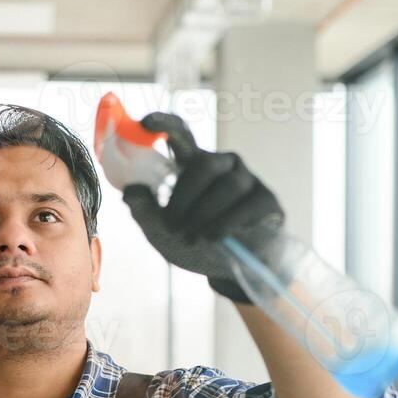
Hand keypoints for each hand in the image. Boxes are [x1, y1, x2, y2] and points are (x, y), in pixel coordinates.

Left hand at [124, 112, 283, 302]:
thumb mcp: (162, 233)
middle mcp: (223, 166)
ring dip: (203, 216)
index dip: (165, 124)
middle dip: (184, 197)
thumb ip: (145, 212)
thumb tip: (130, 190)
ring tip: (193, 239)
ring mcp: (248, 181)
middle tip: (172, 226)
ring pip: (227, 186)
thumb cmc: (194, 245)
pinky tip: (213, 237)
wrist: (228, 274)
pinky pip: (246, 205)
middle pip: (205, 164)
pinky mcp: (267, 200)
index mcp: (194, 166)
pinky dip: (225, 224)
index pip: (182, 134)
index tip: (145, 123)